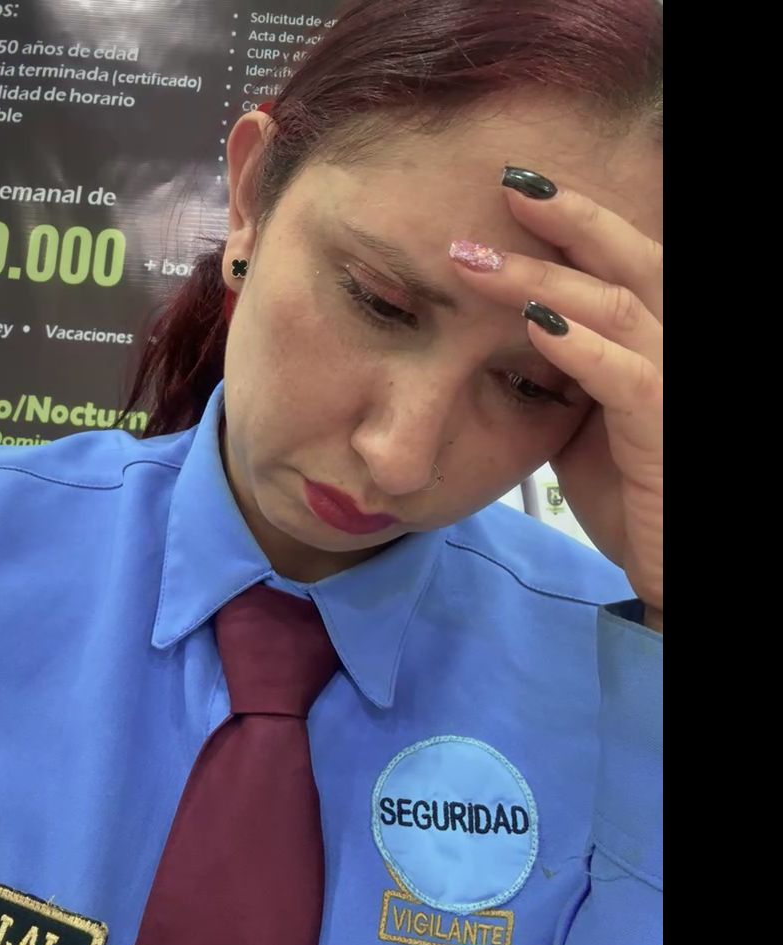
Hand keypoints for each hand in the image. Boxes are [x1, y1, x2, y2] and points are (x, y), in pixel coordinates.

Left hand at [449, 170, 661, 621]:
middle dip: (569, 218)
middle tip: (506, 184)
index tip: (511, 191)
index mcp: (650, 342)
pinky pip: (625, 374)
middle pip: (630, 260)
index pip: (617, 264)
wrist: (665, 558)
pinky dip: (577, 345)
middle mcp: (672, 348)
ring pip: (617, 307)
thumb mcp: (580, 417)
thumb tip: (514, 336)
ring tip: (474, 261)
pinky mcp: (662, 428)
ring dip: (542, 279)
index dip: (574, 221)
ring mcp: (672, 384)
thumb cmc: (627, 488)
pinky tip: (532, 326)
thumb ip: (559, 370)